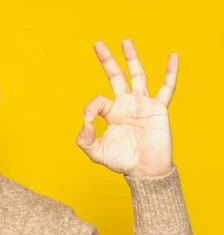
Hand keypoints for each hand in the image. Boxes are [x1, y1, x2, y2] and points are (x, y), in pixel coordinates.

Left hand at [76, 39, 177, 177]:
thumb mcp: (96, 153)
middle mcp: (126, 105)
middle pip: (115, 77)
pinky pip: (167, 87)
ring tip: (125, 41)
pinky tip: (173, 56)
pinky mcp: (158, 108)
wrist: (144, 170)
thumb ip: (84, 140)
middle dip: (107, 60)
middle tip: (98, 44)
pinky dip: (170, 72)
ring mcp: (142, 104)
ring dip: (131, 58)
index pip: (97, 101)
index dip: (90, 109)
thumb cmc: (122, 162)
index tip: (88, 122)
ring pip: (137, 76)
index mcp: (111, 113)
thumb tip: (84, 124)